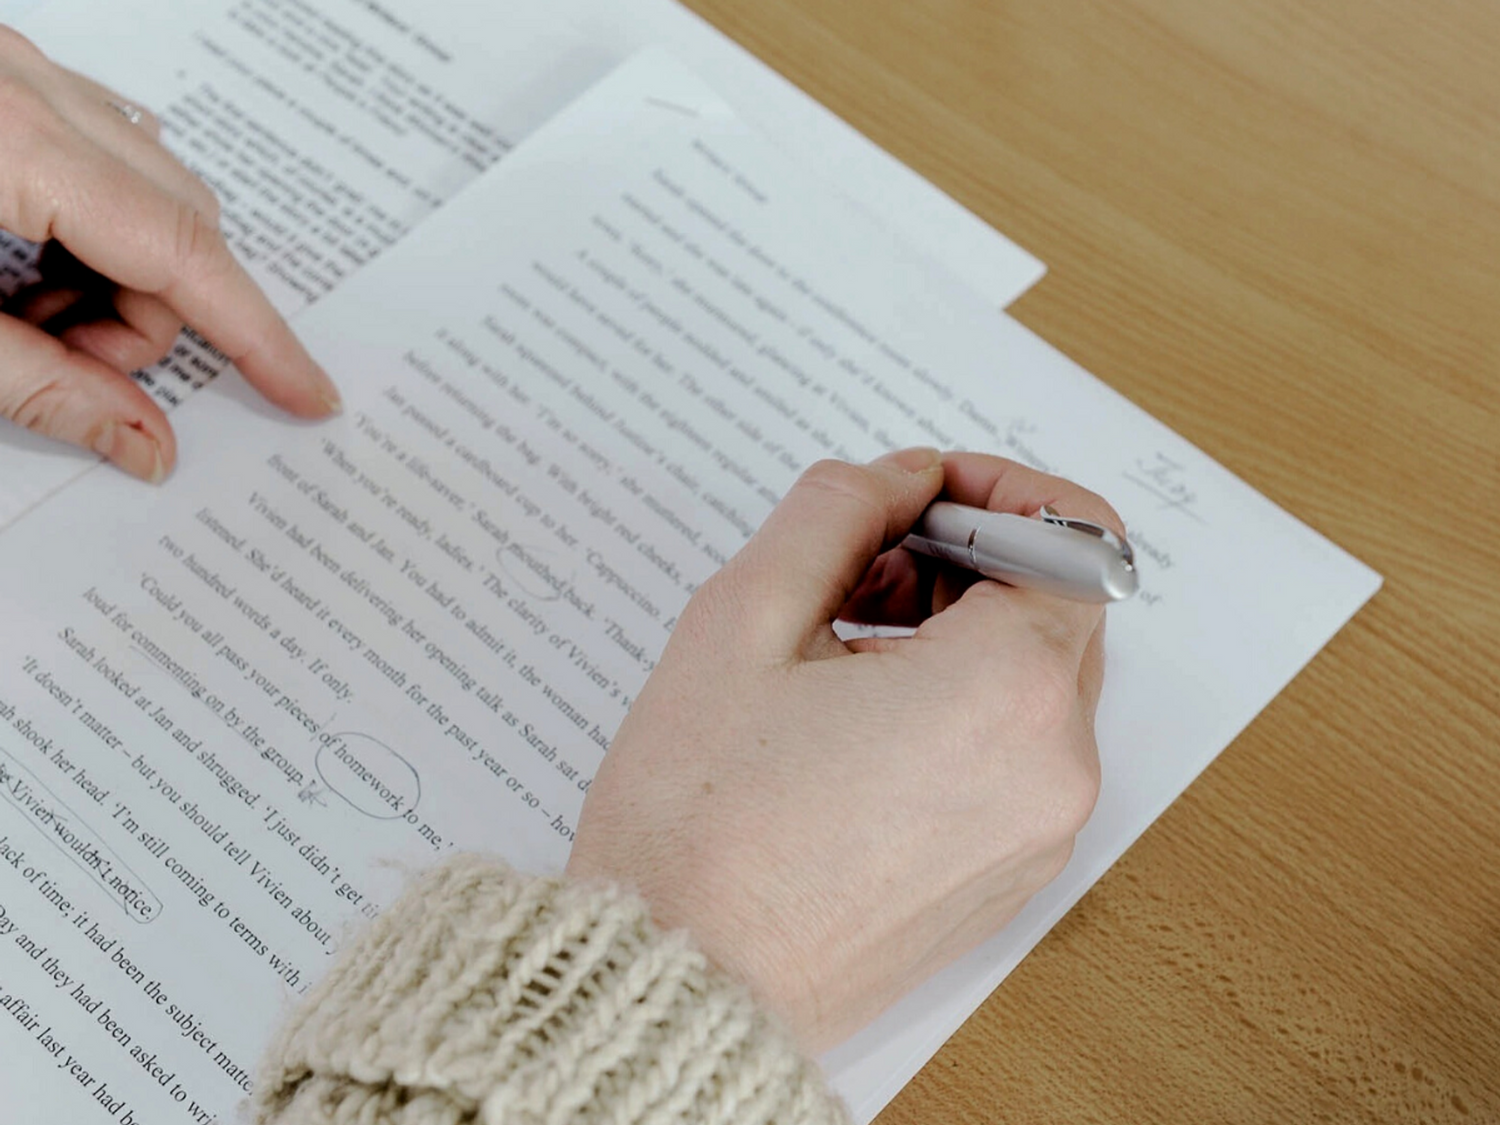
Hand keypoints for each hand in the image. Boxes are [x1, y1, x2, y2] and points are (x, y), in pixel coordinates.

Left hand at [0, 27, 337, 481]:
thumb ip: (41, 390)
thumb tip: (149, 448)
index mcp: (10, 142)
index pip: (183, 252)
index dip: (255, 335)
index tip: (308, 394)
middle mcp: (27, 86)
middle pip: (178, 223)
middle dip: (151, 314)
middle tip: (69, 358)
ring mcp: (16, 70)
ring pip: (145, 188)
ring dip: (114, 271)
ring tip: (22, 310)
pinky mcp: (5, 74)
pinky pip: (99, 150)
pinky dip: (85, 223)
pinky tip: (17, 255)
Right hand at [567, 448, 1120, 1050]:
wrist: (676, 982)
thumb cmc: (696, 824)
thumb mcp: (743, 619)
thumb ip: (837, 511)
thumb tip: (902, 477)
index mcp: (1006, 694)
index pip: (1076, 538)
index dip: (1002, 491)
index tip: (924, 496)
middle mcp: (1052, 768)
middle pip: (1057, 608)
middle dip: (966, 561)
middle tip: (859, 570)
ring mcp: (1037, 832)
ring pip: (1033, 681)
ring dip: (958, 634)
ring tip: (840, 648)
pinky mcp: (1008, 875)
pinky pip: (1015, 753)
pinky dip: (959, 708)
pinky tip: (856, 719)